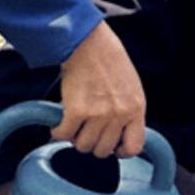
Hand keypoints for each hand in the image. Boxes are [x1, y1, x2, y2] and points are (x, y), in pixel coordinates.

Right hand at [55, 24, 146, 157]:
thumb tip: (120, 132)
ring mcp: (98, 114)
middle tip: (87, 133)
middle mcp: (119, 114)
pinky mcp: (76, 111)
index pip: (135, 146)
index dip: (121, 151)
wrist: (88, 43)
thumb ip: (128, 110)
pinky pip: (64, 135)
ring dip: (75, 139)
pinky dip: (58, 132)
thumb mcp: (131, 87)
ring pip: (83, 146)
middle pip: (104, 150)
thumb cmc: (108, 59)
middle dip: (93, 144)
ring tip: (73, 127)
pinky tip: (59, 124)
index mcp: (136, 108)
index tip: (113, 148)